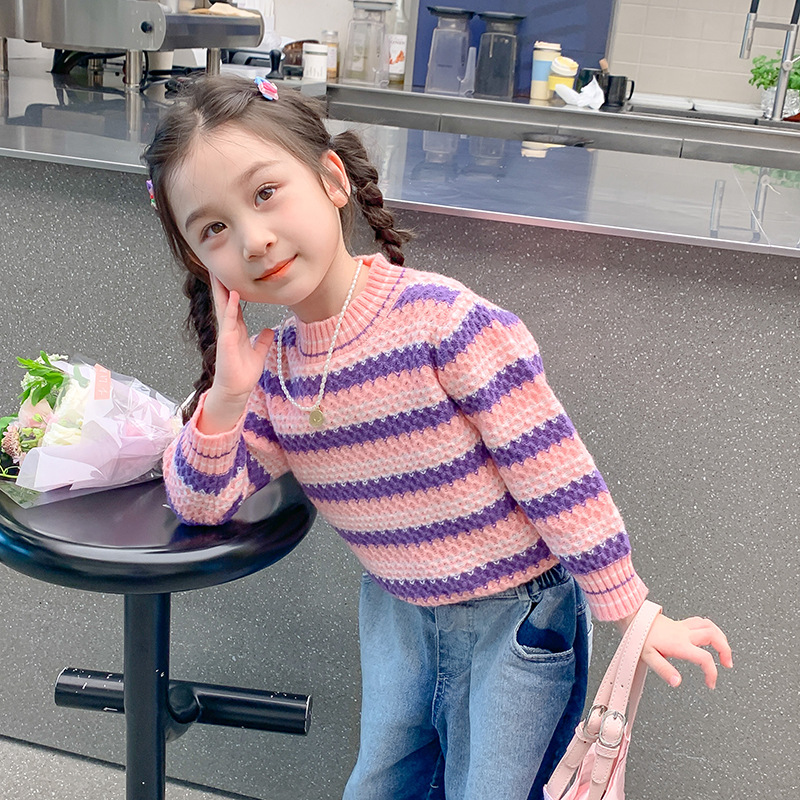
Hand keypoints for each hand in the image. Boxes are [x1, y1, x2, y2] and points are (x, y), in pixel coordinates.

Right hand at [198, 274, 273, 433]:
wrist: (236, 390)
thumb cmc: (243, 374)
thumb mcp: (258, 353)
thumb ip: (263, 341)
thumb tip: (269, 330)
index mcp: (236, 330)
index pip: (234, 305)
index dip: (233, 290)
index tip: (232, 274)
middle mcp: (229, 329)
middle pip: (225, 301)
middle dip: (221, 283)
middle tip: (216, 265)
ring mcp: (226, 334)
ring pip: (223, 307)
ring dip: (222, 290)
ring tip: (218, 272)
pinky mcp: (226, 341)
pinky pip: (229, 321)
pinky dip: (231, 308)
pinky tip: (234, 295)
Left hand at [616, 611, 732, 689]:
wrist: (632, 617)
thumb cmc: (639, 636)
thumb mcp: (648, 657)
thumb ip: (664, 670)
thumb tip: (677, 682)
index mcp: (680, 644)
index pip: (705, 658)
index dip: (712, 673)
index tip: (710, 683)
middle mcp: (685, 633)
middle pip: (714, 636)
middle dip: (726, 650)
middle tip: (727, 664)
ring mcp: (683, 627)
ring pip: (710, 626)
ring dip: (721, 638)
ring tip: (724, 650)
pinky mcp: (679, 623)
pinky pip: (700, 621)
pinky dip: (710, 628)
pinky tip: (710, 635)